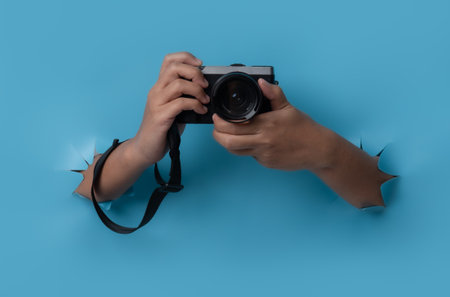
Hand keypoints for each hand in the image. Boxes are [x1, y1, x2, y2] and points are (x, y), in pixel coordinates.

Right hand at [130, 52, 209, 166]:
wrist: (145, 148)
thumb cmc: (162, 129)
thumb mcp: (174, 108)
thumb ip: (184, 96)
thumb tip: (206, 90)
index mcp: (160, 86)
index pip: (169, 60)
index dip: (186, 57)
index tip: (200, 64)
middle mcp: (156, 91)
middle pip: (175, 68)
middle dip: (194, 73)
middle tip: (205, 85)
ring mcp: (157, 103)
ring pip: (179, 84)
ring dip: (197, 90)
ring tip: (204, 100)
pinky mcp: (160, 116)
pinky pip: (180, 103)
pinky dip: (195, 105)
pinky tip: (201, 111)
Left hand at [212, 79, 336, 170]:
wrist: (318, 150)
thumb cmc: (304, 128)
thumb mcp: (288, 107)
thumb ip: (273, 94)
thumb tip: (261, 82)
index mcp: (266, 124)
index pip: (234, 125)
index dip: (220, 122)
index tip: (217, 116)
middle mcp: (263, 141)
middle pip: (229, 141)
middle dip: (217, 134)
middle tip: (217, 127)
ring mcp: (264, 154)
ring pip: (236, 151)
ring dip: (227, 142)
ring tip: (227, 134)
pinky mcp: (266, 163)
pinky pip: (250, 155)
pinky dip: (246, 148)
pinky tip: (250, 141)